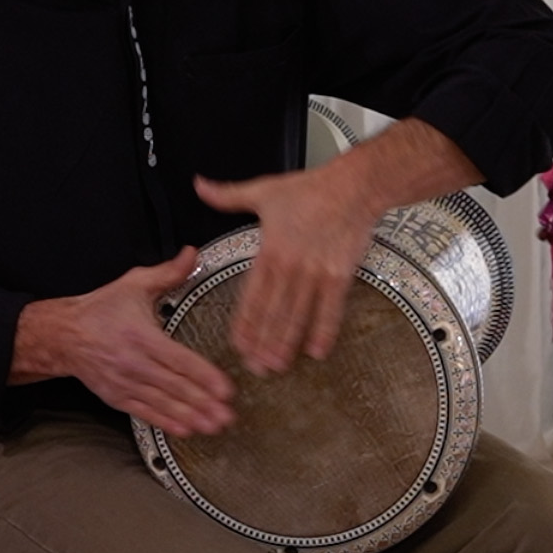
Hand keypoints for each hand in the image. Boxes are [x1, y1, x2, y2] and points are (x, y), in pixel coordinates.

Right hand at [11, 250, 234, 434]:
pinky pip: (145, 413)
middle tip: (227, 415)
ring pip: (162, 403)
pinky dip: (165, 422)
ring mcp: (124, 383)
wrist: (62, 335)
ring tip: (213, 425)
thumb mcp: (133, 285)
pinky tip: (185, 430)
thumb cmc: (100, 311)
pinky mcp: (117, 397)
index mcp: (141, 336)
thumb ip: (168, 273)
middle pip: (174, 386)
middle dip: (203, 403)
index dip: (203, 376)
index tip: (224, 388)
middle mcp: (133, 363)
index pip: (179, 359)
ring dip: (190, 416)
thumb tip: (193, 254)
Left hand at [195, 156, 377, 375]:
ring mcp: (316, 274)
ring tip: (278, 365)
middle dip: (262, 343)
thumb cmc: (310, 188)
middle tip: (255, 367)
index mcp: (269, 250)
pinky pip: (331, 310)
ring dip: (287, 343)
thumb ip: (228, 195)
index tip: (238, 344)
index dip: (244, 323)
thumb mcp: (263, 190)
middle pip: (272, 313)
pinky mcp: (340, 276)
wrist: (353, 187)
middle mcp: (290, 267)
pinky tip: (317, 352)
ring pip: (297, 316)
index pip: (251, 296)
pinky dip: (324, 332)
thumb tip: (199, 186)